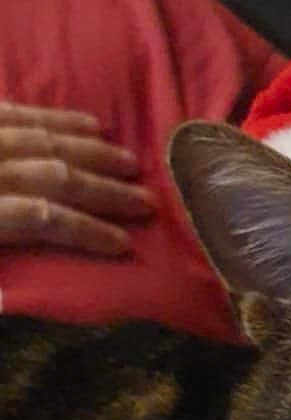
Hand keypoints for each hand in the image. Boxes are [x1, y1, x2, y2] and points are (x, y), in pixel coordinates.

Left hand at [0, 102, 156, 256]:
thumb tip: (11, 308)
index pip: (42, 218)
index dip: (86, 231)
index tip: (124, 244)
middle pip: (56, 177)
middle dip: (106, 191)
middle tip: (147, 203)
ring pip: (46, 141)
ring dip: (94, 155)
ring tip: (131, 165)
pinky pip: (19, 111)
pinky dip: (58, 118)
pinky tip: (91, 125)